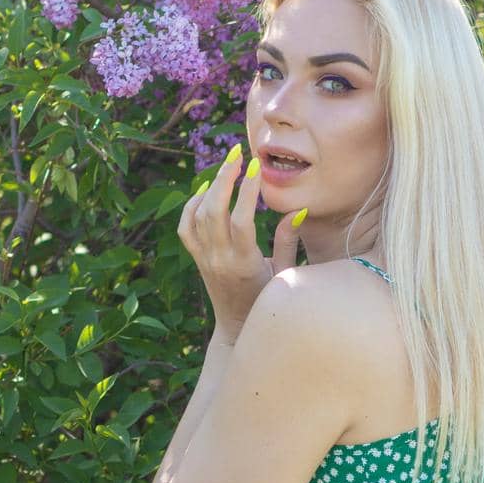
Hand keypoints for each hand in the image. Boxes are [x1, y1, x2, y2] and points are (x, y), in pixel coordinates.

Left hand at [177, 144, 306, 339]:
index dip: (248, 191)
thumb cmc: (267, 302)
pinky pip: (186, 227)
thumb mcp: (284, 275)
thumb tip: (297, 210)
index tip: (257, 166)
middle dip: (224, 177)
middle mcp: (219, 259)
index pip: (242, 220)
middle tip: (237, 154)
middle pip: (214, 210)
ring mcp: (204, 259)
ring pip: (197, 215)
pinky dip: (192, 205)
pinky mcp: (197, 259)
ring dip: (210, 186)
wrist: (236, 329)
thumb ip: (288, 242)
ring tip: (227, 166)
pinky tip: (206, 191)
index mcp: (244, 264)